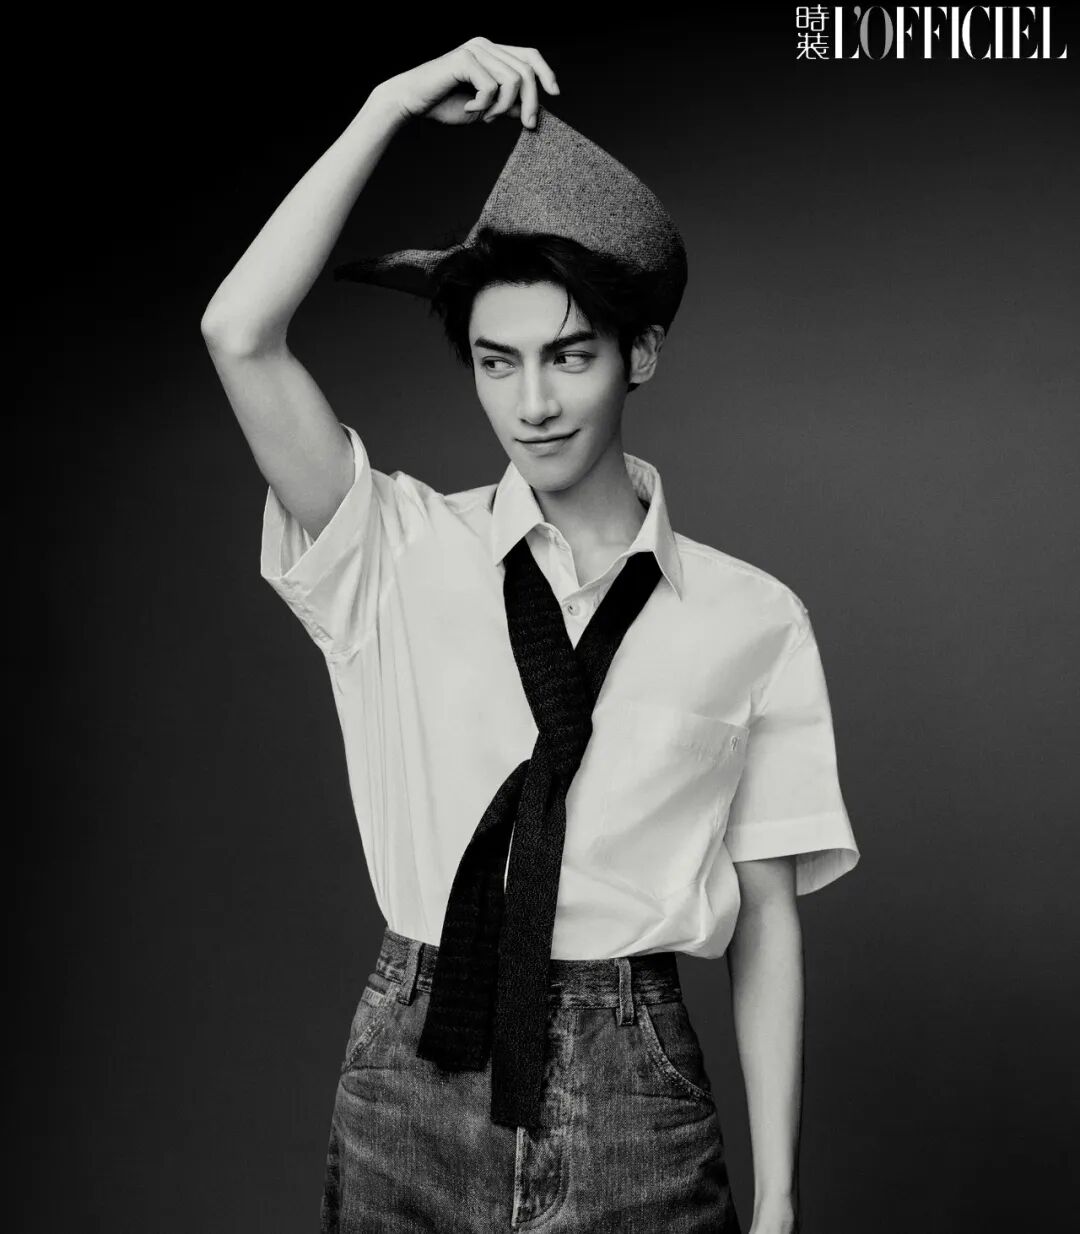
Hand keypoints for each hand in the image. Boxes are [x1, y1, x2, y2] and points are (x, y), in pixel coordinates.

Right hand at [374, 36, 559, 128]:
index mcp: (491, 52)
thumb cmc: (444, 104)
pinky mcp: (464, 59)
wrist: (411, 102)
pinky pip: (491, 86)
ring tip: (486, 117)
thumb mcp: (484, 108)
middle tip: (526, 126)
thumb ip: (507, 105)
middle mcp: (485, 45)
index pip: (529, 55)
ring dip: (503, 107)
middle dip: (531, 102)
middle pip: (526, 71)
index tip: (555, 95)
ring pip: (513, 80)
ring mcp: (475, 49)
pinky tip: (468, 108)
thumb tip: (531, 110)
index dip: (546, 73)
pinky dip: (484, 105)